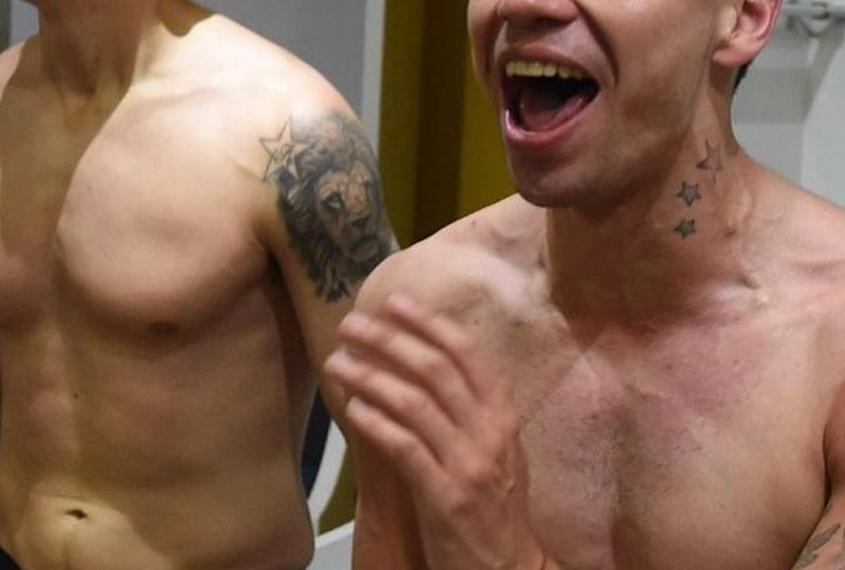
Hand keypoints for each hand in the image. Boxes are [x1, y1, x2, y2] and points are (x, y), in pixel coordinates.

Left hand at [325, 295, 545, 569]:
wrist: (508, 566)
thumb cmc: (496, 505)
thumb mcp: (498, 447)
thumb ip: (473, 407)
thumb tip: (428, 358)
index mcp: (503, 414)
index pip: (465, 352)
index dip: (428, 323)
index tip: (394, 302)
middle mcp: (490, 432)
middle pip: (434, 369)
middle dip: (388, 339)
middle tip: (351, 323)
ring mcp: (468, 464)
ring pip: (414, 402)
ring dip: (369, 376)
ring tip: (336, 362)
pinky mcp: (445, 496)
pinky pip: (404, 446)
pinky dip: (374, 421)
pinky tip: (351, 407)